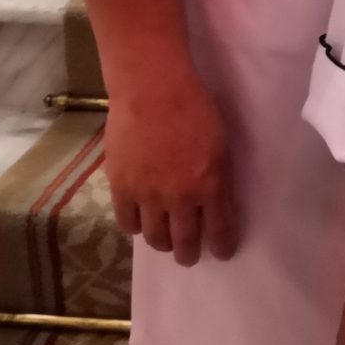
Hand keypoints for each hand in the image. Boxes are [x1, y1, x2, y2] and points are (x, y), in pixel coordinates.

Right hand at [104, 66, 236, 266]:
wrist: (152, 88)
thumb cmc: (193, 106)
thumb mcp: (220, 142)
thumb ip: (217, 175)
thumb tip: (214, 199)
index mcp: (210, 184)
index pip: (219, 229)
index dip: (221, 245)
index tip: (222, 252)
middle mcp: (180, 197)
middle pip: (184, 241)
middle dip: (189, 253)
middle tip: (189, 256)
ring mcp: (148, 195)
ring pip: (155, 237)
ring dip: (162, 243)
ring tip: (164, 242)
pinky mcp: (121, 188)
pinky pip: (127, 222)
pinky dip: (135, 226)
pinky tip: (140, 222)